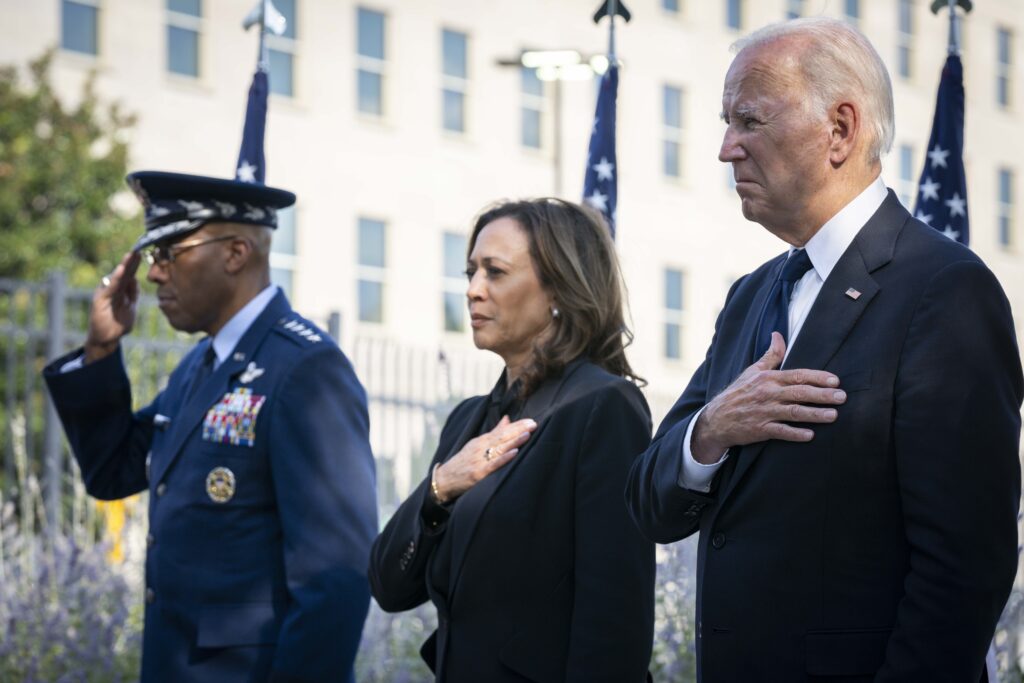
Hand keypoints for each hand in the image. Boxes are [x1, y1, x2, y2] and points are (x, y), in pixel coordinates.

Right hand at [84, 251, 140, 362]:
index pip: (130, 274)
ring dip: (124, 265)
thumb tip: (135, 279)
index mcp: (121, 290)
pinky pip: (110, 287)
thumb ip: (132, 293)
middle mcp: (113, 288)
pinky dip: (116, 278)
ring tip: (131, 254)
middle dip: (131, 260)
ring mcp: (106, 292)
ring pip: (118, 277)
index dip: (136, 264)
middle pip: (124, 272)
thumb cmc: (118, 323)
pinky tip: (121, 270)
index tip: (144, 253)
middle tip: (139, 248)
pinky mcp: (100, 299)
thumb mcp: (131, 306)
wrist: (107, 338)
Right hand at [433, 415, 537, 501]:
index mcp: (481, 441)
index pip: (501, 430)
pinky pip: (493, 464)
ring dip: (514, 441)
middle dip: (518, 430)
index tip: (530, 421)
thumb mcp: (476, 445)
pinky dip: (504, 458)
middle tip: (533, 424)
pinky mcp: (478, 473)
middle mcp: (480, 448)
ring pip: (499, 448)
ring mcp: (479, 460)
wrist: (444, 480)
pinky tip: (515, 453)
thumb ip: (493, 433)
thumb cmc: (463, 462)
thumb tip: (507, 419)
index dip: (516, 426)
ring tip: (527, 434)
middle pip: (502, 437)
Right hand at [691, 332, 845, 462]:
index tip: (835, 381)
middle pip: (799, 393)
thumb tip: (778, 334)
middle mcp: (768, 394)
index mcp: (768, 379)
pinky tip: (810, 435)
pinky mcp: (761, 429)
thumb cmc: (738, 393)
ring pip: (793, 412)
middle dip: (822, 395)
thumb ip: (770, 355)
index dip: (817, 378)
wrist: (716, 418)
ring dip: (814, 414)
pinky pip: (781, 431)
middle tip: (842, 397)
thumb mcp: (753, 371)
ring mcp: (764, 412)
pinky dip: (795, 433)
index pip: (797, 375)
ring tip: (833, 415)